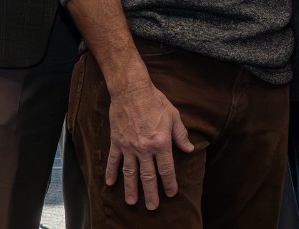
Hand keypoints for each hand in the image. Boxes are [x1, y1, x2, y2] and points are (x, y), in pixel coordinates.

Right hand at [106, 80, 194, 209]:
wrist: (132, 91)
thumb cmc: (156, 102)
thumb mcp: (174, 116)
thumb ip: (180, 135)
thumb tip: (189, 149)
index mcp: (161, 143)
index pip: (166, 169)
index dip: (169, 183)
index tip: (171, 193)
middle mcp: (144, 149)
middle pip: (148, 176)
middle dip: (150, 193)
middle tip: (152, 207)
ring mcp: (129, 147)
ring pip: (130, 173)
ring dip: (131, 189)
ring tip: (132, 202)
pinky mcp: (116, 142)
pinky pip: (113, 161)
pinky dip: (111, 172)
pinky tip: (109, 183)